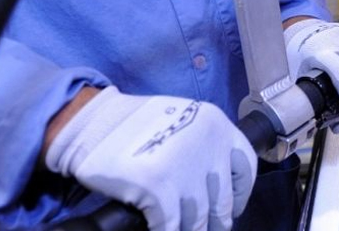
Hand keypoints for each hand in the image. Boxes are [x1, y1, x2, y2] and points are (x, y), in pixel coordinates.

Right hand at [46, 87, 256, 230]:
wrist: (92, 121)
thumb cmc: (135, 123)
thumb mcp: (183, 119)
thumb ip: (204, 146)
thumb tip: (214, 184)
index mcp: (216, 124)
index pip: (245, 168)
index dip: (240, 194)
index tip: (233, 208)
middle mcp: (207, 145)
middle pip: (222, 200)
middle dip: (215, 221)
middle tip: (209, 228)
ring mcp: (183, 167)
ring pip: (198, 218)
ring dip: (192, 230)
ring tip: (187, 230)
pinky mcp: (158, 187)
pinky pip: (172, 225)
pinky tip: (161, 229)